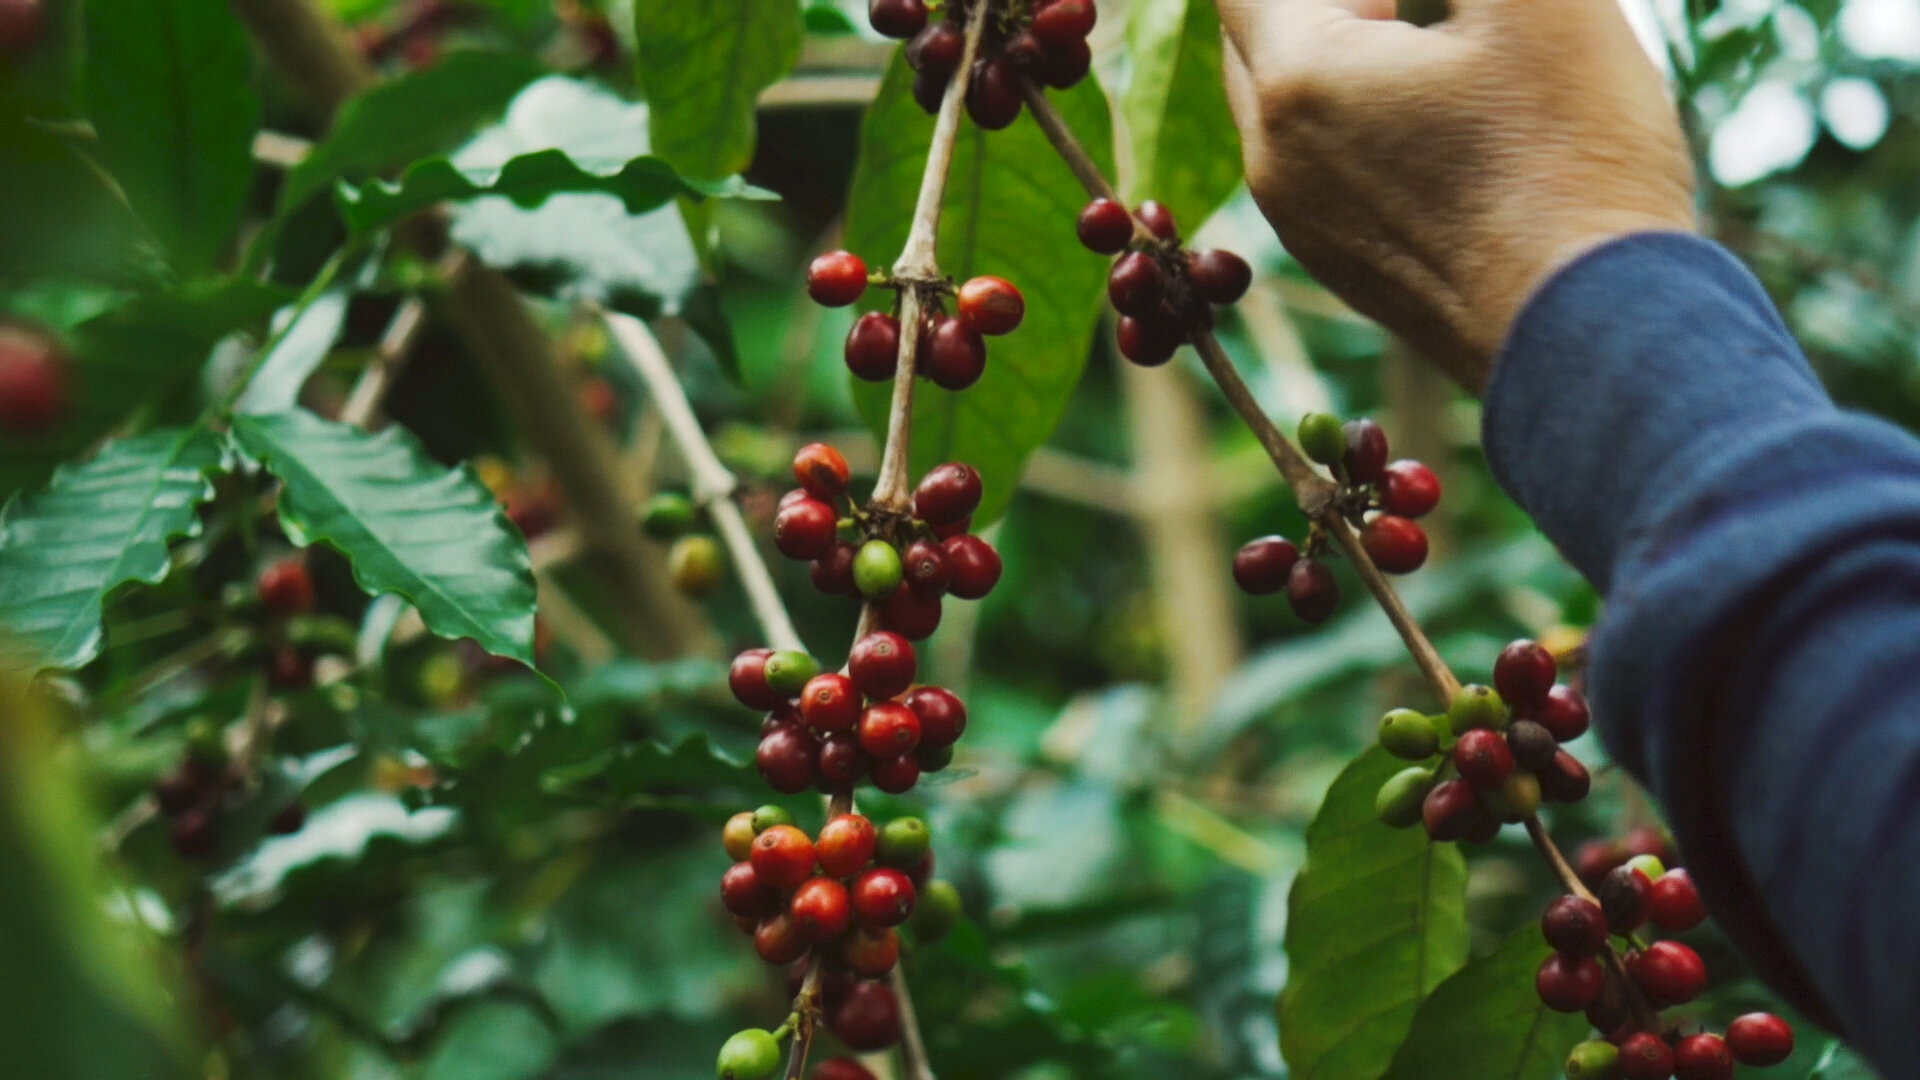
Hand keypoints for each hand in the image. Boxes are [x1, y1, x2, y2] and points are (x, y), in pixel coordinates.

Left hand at [1218, 0, 1695, 389]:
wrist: (1594, 340)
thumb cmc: (1572, 158)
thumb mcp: (1537, 0)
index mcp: (1295, 79)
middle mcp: (1269, 157)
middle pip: (1257, 27)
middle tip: (1417, 6)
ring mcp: (1300, 219)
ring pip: (1284, 97)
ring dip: (1339, 42)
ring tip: (1429, 28)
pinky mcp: (1342, 262)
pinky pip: (1315, 159)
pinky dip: (1352, 109)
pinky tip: (1437, 101)